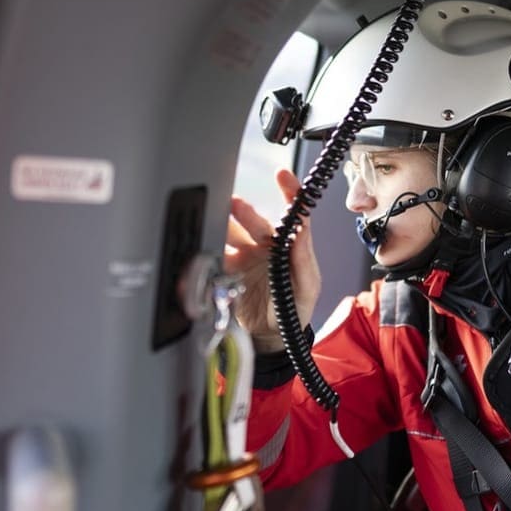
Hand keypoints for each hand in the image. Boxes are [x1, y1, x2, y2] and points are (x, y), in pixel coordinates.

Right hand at [224, 168, 320, 352]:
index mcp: (288, 244)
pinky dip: (208, 250)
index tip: (283, 175)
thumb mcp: (307, 285)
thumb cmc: (295, 308)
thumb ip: (304, 258)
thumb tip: (302, 229)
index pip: (291, 213)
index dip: (289, 192)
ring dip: (222, 226)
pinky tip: (202, 246)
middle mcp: (265, 244)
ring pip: (230, 234)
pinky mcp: (226, 270)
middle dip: (244, 211)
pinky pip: (215, 256)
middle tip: (235, 204)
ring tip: (213, 222)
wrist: (271, 335)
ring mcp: (244, 255)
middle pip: (253, 221)